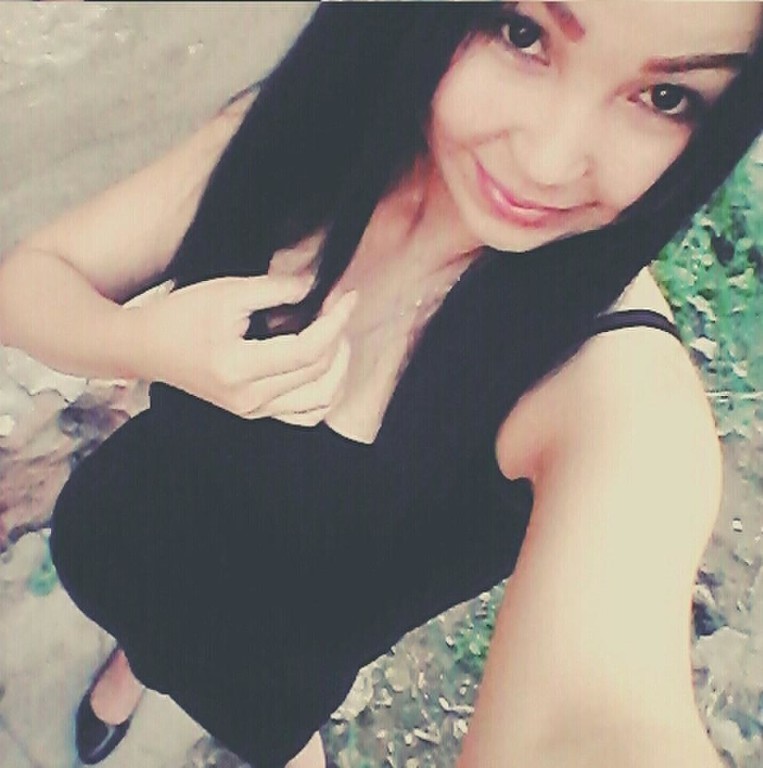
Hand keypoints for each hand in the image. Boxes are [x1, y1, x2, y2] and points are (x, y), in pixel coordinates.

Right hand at [128, 274, 355, 425]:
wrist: (144, 347)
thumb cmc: (180, 315)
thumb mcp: (228, 291)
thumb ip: (278, 289)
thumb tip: (317, 288)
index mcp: (240, 369)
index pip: (309, 351)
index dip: (336, 321)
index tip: (349, 297)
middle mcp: (250, 400)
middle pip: (319, 375)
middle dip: (339, 338)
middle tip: (338, 310)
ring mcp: (252, 412)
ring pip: (320, 402)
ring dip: (338, 369)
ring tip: (335, 337)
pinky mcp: (253, 413)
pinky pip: (305, 414)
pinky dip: (324, 391)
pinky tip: (322, 364)